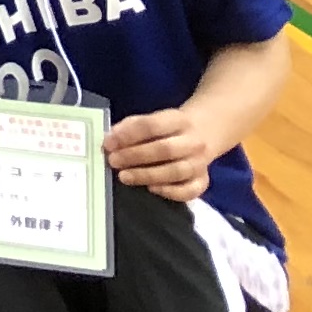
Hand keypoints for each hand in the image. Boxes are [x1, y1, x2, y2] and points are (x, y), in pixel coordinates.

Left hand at [108, 100, 226, 200]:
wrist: (202, 134)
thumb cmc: (166, 129)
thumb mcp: (151, 120)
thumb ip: (130, 128)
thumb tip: (110, 140)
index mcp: (179, 120)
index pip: (152, 125)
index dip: (128, 135)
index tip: (108, 144)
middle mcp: (194, 141)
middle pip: (165, 149)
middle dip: (135, 156)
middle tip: (113, 161)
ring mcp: (201, 162)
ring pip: (177, 171)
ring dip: (147, 175)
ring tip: (124, 177)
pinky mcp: (204, 181)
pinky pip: (190, 191)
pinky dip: (170, 192)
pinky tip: (151, 189)